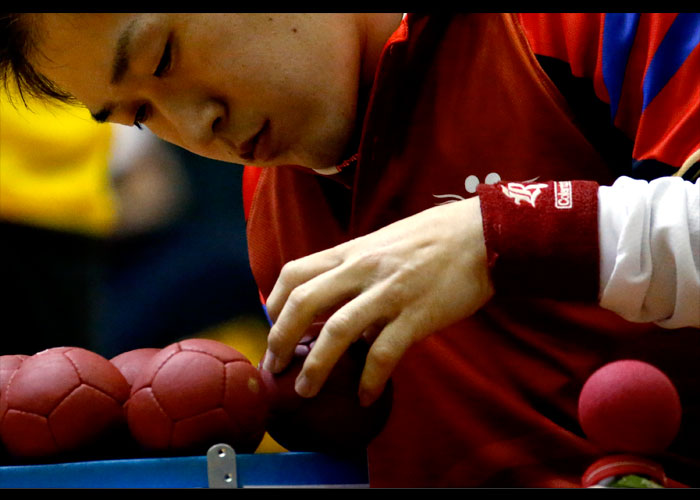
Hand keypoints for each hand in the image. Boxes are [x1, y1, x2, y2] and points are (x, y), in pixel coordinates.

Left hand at [262, 196, 493, 405]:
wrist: (483, 233)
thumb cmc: (434, 236)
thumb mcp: (384, 242)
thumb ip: (358, 268)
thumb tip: (341, 304)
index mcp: (352, 251)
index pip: (294, 272)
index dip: (274, 301)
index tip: (271, 324)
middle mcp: (362, 269)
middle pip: (303, 303)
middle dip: (279, 338)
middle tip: (274, 367)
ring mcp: (388, 292)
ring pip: (335, 331)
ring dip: (315, 367)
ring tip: (306, 391)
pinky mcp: (415, 316)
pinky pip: (382, 354)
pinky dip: (369, 379)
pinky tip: (364, 397)